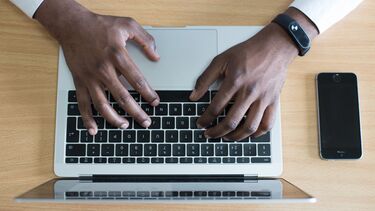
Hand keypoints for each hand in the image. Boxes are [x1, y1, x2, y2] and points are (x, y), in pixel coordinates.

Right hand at [35, 0, 159, 134]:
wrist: (72, 25)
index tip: (155, 102)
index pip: (137, 80)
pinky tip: (93, 129)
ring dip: (114, 119)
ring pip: (102, 104)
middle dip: (136, 112)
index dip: (148, 93)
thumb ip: (145, 39)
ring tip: (125, 126)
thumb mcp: (127, 24)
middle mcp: (104, 70)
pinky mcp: (80, 81)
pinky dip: (87, 118)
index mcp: (118, 56)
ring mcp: (90, 78)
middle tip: (146, 122)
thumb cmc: (100, 25)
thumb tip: (156, 55)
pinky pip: (82, 103)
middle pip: (122, 97)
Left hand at [190, 23, 298, 140]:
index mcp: (235, 81)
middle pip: (231, 121)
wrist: (274, 46)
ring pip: (249, 127)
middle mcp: (250, 92)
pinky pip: (267, 124)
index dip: (205, 119)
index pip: (216, 107)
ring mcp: (263, 98)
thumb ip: (205, 78)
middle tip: (209, 134)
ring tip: (226, 137)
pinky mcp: (274, 101)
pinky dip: (258, 133)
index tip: (201, 123)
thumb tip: (194, 95)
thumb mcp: (221, 60)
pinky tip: (249, 134)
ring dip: (235, 136)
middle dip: (217, 132)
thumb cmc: (248, 52)